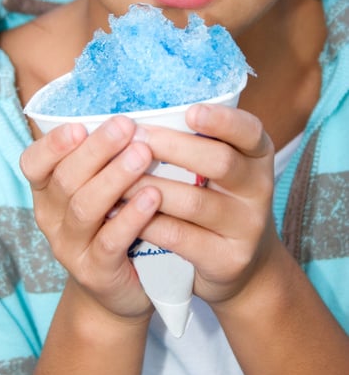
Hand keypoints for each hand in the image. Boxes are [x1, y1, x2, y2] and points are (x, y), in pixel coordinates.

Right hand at [20, 115, 161, 319]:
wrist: (120, 290)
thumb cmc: (113, 222)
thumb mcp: (99, 186)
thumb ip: (104, 154)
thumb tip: (132, 106)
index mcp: (47, 191)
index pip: (33, 163)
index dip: (51, 144)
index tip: (78, 126)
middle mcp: (51, 217)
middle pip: (65, 179)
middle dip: (96, 150)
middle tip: (126, 126)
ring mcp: (69, 247)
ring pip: (85, 207)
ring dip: (114, 177)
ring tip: (142, 154)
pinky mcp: (95, 272)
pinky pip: (110, 242)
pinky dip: (131, 217)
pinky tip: (152, 196)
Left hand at [125, 103, 276, 305]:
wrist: (242, 262)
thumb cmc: (217, 196)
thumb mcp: (219, 165)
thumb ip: (194, 140)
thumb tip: (135, 114)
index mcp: (258, 155)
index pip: (249, 131)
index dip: (222, 120)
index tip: (190, 112)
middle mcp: (259, 188)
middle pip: (219, 162)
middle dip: (172, 147)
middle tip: (134, 138)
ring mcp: (247, 226)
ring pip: (194, 201)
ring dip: (149, 186)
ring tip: (114, 177)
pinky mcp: (228, 259)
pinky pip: (180, 236)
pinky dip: (147, 222)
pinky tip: (119, 211)